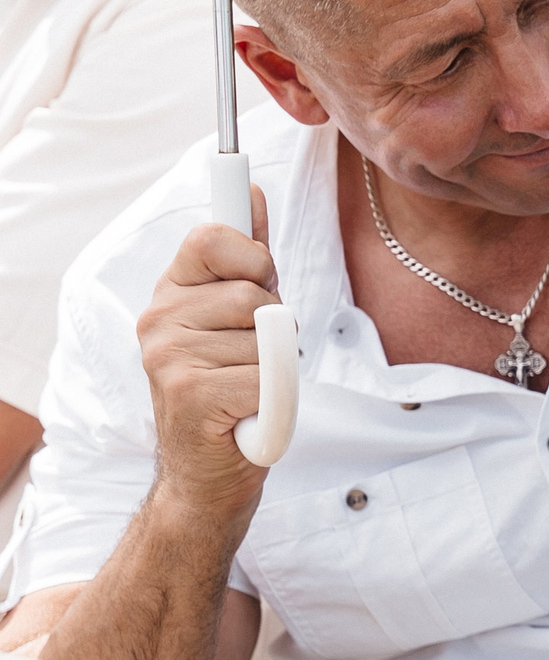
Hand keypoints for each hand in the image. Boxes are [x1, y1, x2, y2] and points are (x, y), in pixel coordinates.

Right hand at [136, 186, 278, 523]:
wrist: (210, 468)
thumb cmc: (233, 385)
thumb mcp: (240, 315)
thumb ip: (247, 256)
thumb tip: (251, 191)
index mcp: (173, 291)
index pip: (212, 237)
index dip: (252, 255)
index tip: (259, 277)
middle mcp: (160, 317)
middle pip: (255, 292)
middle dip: (276, 326)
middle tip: (254, 357)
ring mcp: (168, 354)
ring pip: (267, 337)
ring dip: (276, 367)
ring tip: (250, 386)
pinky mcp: (189, 391)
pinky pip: (267, 376)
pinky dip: (273, 399)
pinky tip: (247, 413)